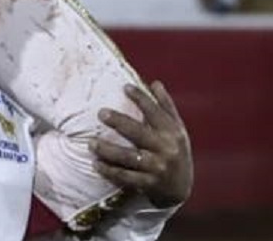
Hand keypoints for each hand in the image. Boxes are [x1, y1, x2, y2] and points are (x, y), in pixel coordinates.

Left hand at [91, 81, 192, 208]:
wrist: (181, 189)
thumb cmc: (176, 152)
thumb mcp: (177, 130)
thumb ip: (166, 107)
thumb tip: (155, 83)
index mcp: (172, 132)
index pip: (155, 112)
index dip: (141, 98)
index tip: (125, 87)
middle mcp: (166, 149)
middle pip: (139, 133)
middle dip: (119, 122)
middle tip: (101, 113)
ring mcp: (157, 168)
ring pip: (129, 157)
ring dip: (108, 150)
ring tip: (91, 143)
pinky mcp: (149, 184)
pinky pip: (126, 177)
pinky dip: (110, 171)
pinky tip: (96, 164)